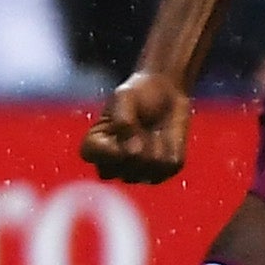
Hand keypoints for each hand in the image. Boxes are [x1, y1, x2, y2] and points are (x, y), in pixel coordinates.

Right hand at [81, 64, 192, 183]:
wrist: (167, 93)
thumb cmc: (139, 93)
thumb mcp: (125, 97)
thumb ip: (123, 121)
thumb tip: (134, 152)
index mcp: (95, 145)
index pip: (91, 156)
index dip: (108, 148)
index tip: (119, 128)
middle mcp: (114, 164)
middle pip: (123, 169)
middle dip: (136, 145)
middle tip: (140, 123)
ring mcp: (138, 171)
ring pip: (149, 169)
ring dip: (156, 145)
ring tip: (153, 129)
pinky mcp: (162, 171)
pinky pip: (170, 165)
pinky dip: (173, 147)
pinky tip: (166, 135)